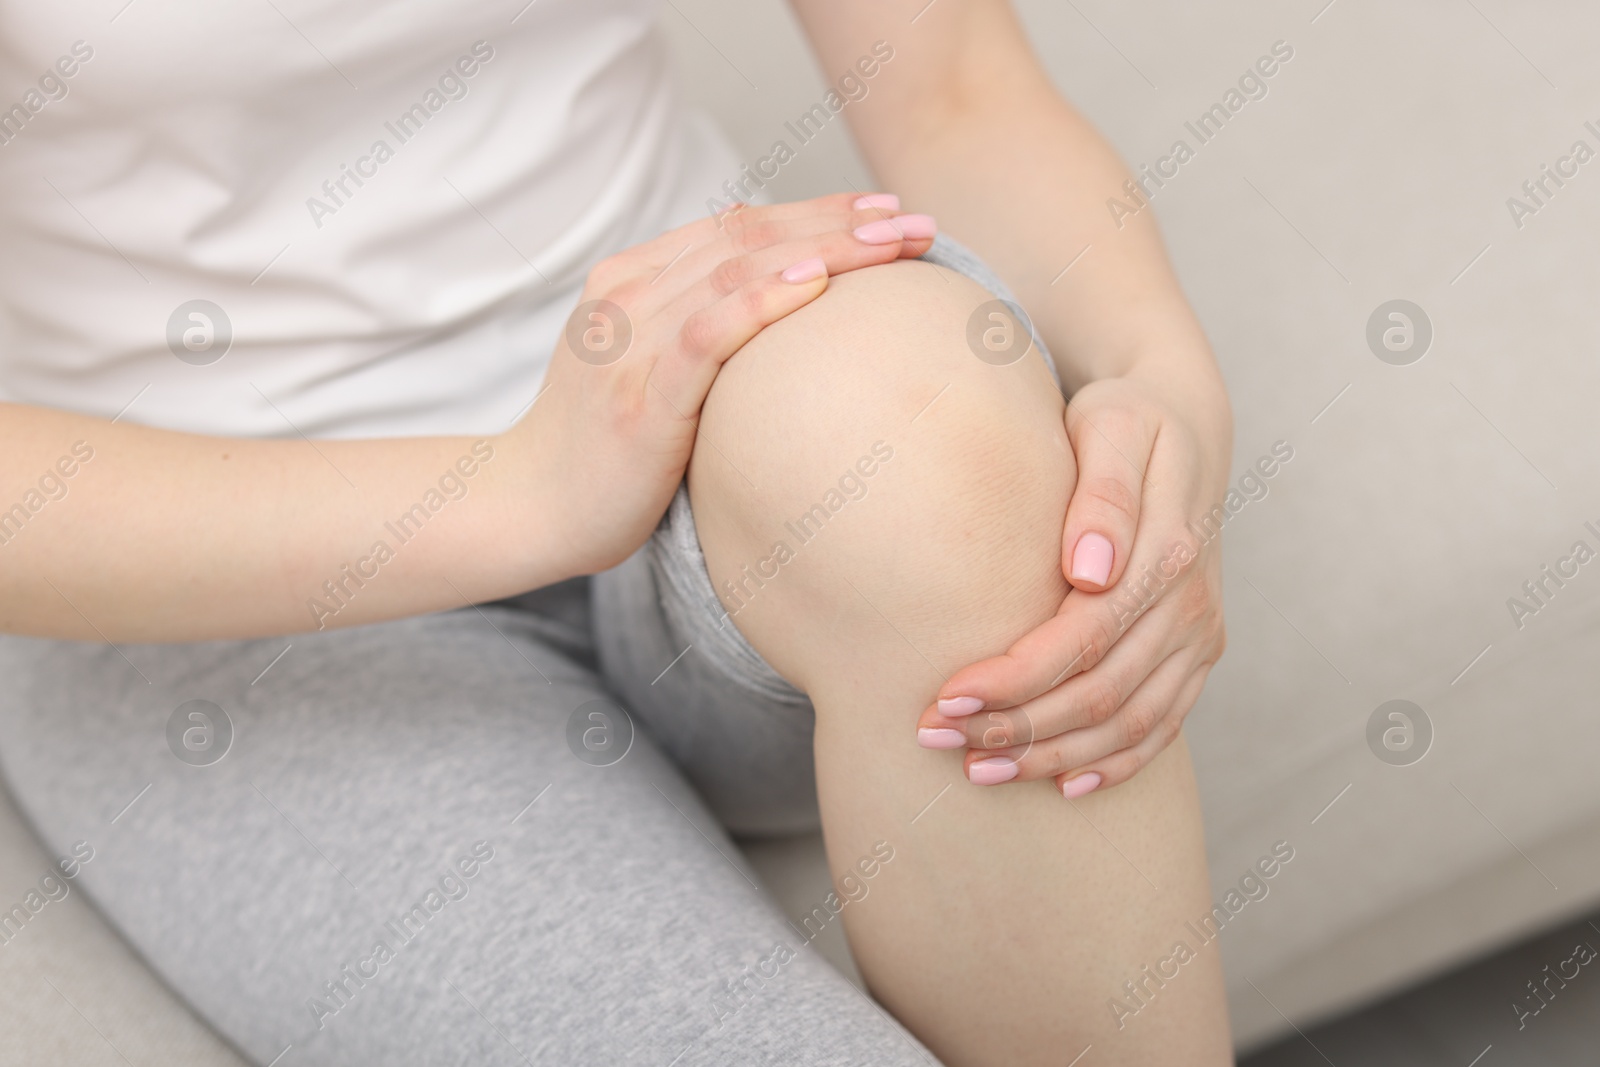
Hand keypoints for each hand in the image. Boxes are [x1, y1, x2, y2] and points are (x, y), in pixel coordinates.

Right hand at [521, 193, 934, 575]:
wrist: (531, 507)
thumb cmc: (604, 447)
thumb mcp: (645, 366)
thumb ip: (697, 325)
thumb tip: (780, 298)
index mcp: (631, 278)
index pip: (738, 225)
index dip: (817, 210)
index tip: (886, 209)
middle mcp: (629, 296)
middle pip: (748, 236)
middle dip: (840, 223)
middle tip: (915, 221)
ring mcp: (632, 342)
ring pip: (738, 271)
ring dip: (825, 250)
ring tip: (893, 244)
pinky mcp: (640, 395)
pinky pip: (708, 334)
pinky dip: (763, 301)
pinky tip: (818, 285)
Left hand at [915, 366, 1230, 796]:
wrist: (1182, 427)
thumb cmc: (1125, 420)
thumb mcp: (1110, 425)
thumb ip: (1103, 493)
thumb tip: (1088, 569)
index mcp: (1168, 552)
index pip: (1083, 638)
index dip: (1015, 677)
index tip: (946, 695)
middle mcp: (1191, 605)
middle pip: (1102, 692)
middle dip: (1017, 726)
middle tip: (938, 739)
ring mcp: (1200, 636)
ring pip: (1130, 724)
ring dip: (1052, 756)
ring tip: (978, 771)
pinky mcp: (1198, 654)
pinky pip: (1164, 728)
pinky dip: (1115, 764)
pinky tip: (1063, 787)